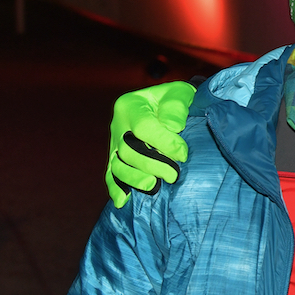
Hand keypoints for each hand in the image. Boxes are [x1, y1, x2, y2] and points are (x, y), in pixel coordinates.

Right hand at [106, 81, 195, 207]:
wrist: (165, 103)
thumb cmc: (174, 99)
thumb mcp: (178, 93)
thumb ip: (176, 107)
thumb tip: (174, 127)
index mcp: (130, 105)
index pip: (144, 127)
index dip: (164, 142)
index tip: (183, 154)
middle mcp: (118, 124)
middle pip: (128, 149)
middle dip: (151, 164)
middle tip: (174, 175)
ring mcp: (114, 142)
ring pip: (117, 164)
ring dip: (133, 178)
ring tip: (152, 186)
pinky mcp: (116, 157)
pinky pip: (111, 174)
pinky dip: (115, 188)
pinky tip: (122, 201)